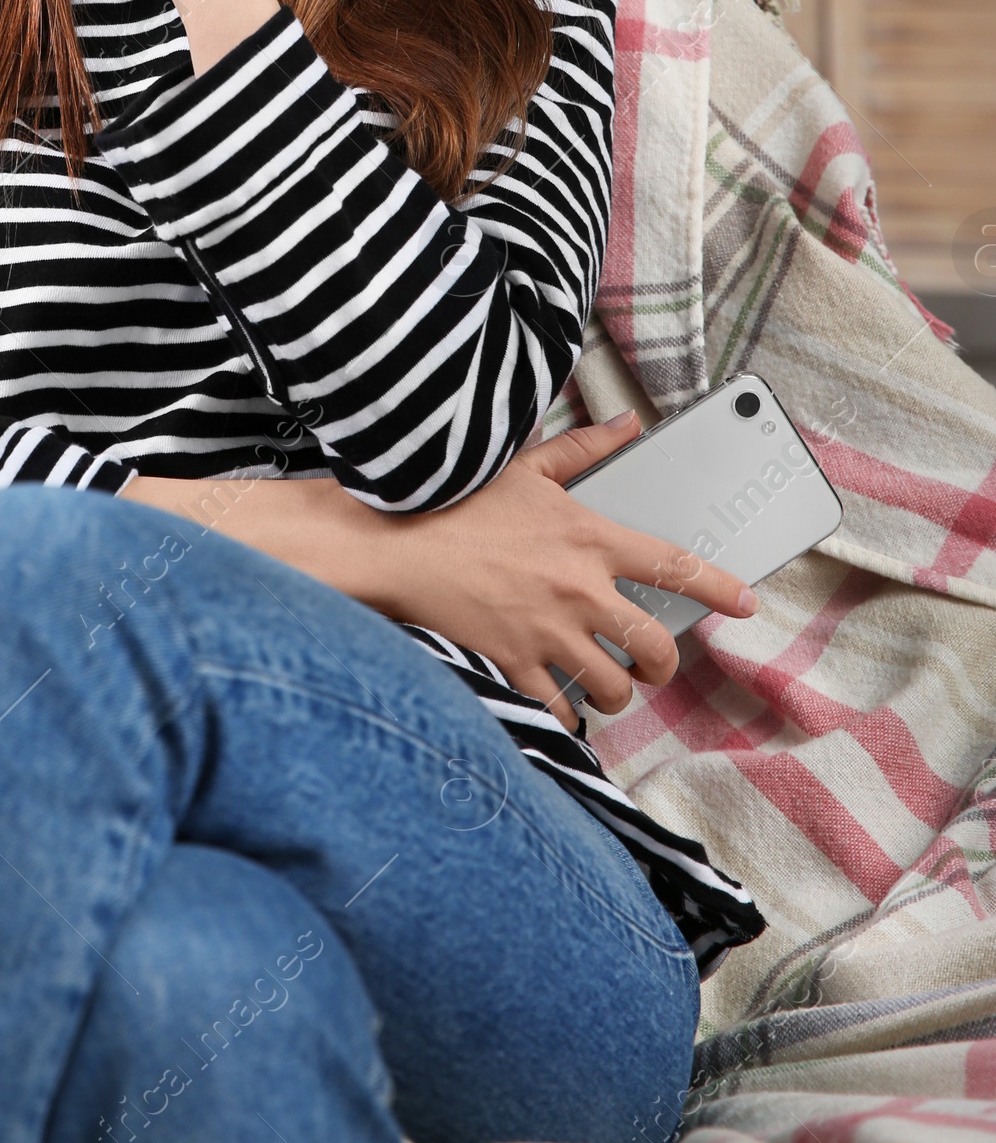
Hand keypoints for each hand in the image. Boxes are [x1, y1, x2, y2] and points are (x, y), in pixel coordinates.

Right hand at [357, 409, 759, 733]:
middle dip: (663, 665)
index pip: (675, 566)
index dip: (720, 588)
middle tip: (652, 664)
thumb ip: (584, 451)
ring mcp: (548, 631)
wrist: (398, 545)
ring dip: (617, 692)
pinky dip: (568, 716)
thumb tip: (627, 426)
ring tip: (606, 684)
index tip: (745, 603)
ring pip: (614, 686)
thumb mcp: (526, 467)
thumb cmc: (459, 503)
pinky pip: (560, 708)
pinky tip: (565, 710)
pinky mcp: (515, 663)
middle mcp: (579, 590)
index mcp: (589, 539)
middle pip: (653, 646)